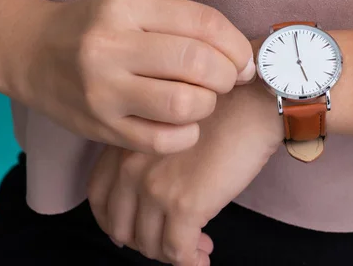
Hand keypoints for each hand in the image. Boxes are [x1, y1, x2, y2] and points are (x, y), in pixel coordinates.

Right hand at [16, 0, 254, 153]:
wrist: (32, 53)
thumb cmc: (96, 28)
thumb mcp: (133, 7)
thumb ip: (185, 25)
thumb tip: (242, 60)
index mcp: (125, 6)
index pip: (204, 24)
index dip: (236, 46)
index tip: (242, 60)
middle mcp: (110, 46)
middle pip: (198, 64)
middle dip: (226, 76)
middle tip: (224, 80)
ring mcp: (103, 91)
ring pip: (184, 105)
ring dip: (208, 105)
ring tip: (201, 99)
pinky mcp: (100, 128)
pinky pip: (163, 141)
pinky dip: (187, 134)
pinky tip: (184, 124)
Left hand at [88, 82, 282, 264]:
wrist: (253, 102)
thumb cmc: (223, 109)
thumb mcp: (169, 125)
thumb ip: (150, 155)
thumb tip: (156, 202)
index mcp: (124, 146)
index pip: (99, 197)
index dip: (115, 221)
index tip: (136, 229)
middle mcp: (130, 168)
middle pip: (121, 226)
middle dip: (146, 242)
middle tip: (173, 242)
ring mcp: (155, 187)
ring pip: (150, 244)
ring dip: (171, 254)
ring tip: (197, 247)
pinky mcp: (184, 204)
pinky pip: (178, 251)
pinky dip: (190, 261)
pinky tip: (203, 257)